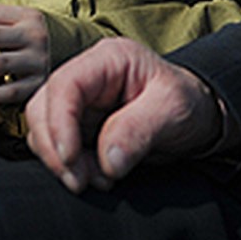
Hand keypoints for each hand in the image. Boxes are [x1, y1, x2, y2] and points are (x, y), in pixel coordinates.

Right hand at [25, 38, 221, 193]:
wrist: (196, 118)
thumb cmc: (188, 103)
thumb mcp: (172, 110)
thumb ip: (139, 130)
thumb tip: (107, 161)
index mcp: (108, 59)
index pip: (66, 85)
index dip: (59, 124)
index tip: (70, 161)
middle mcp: (88, 76)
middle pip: (44, 106)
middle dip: (54, 147)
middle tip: (81, 180)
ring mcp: (82, 101)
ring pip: (44, 128)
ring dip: (61, 160)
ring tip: (96, 179)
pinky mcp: (81, 125)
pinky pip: (57, 145)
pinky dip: (69, 166)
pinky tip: (97, 176)